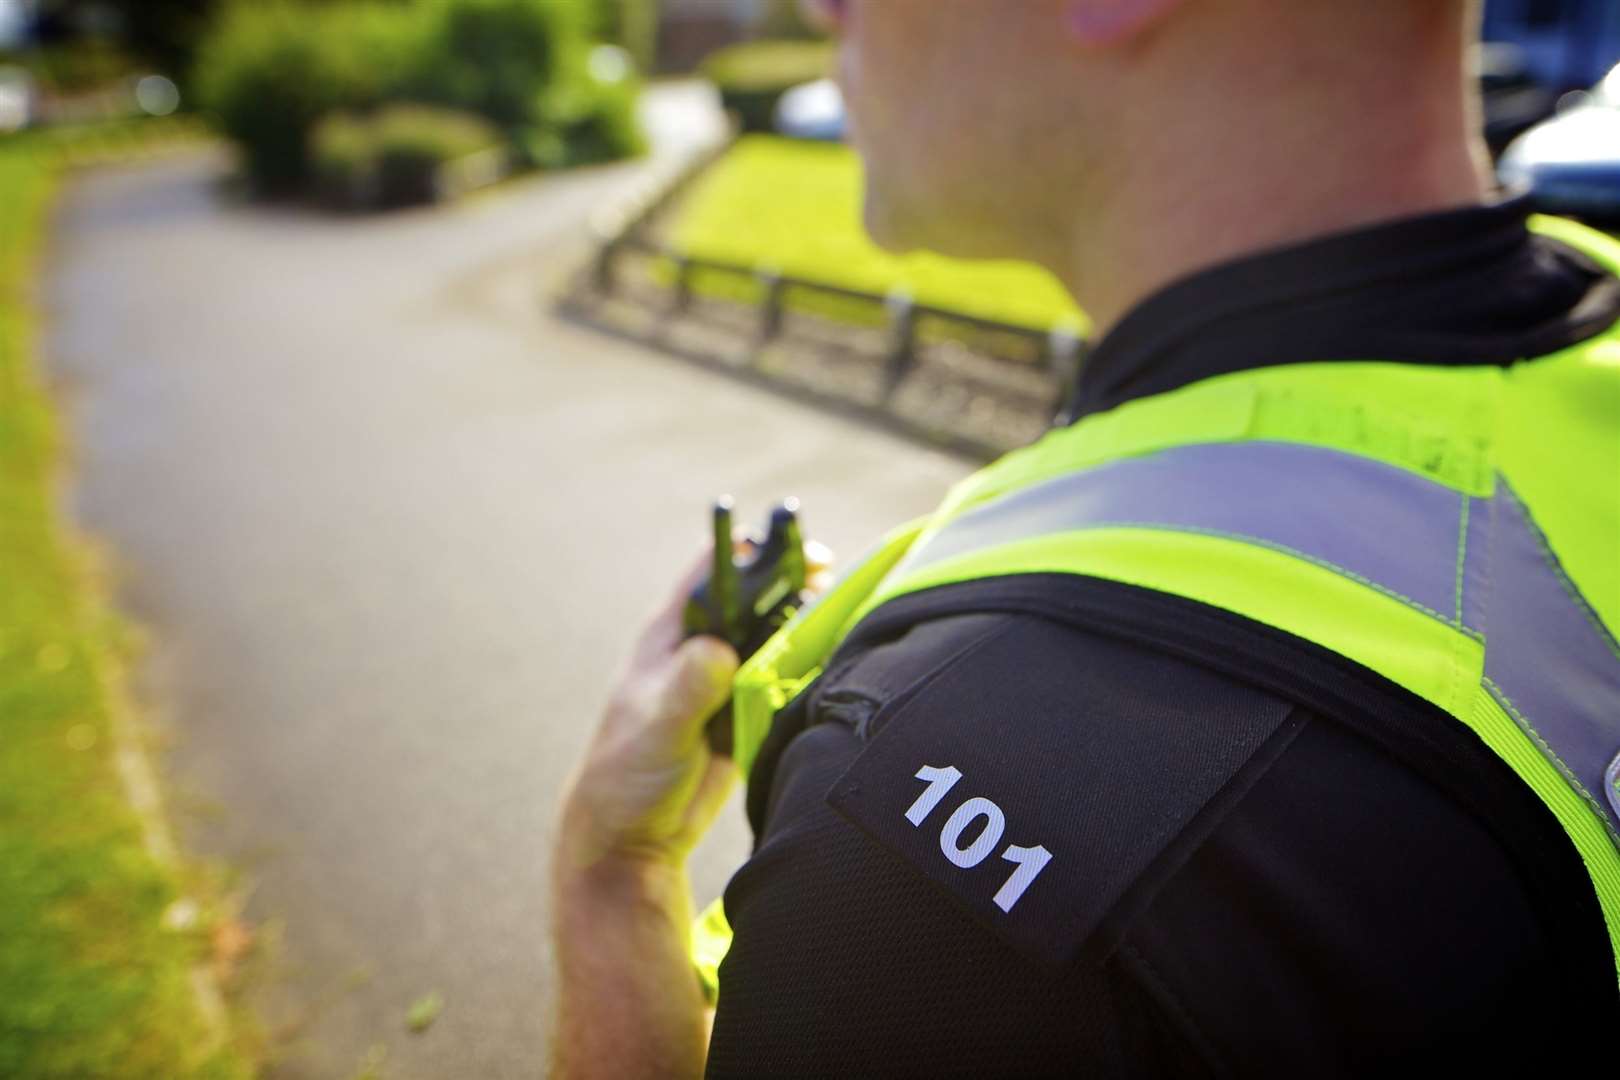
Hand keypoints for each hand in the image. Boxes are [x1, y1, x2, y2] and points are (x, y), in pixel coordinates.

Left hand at [550, 537, 833, 1076]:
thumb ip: (689, 687)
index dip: (752, 551)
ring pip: (774, 641)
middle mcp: (700, 652)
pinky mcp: (743, 718)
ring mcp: (724, 685)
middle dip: (793, 589)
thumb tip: (721, 651)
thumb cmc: (625, 775)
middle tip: (832, 587)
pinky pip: (782, 685)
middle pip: (755, 601)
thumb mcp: (656, 725)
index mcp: (671, 637)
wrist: (631, 840)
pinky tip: (834, 676)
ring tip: (843, 629)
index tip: (794, 549)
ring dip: (806, 633)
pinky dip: (807, 677)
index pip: (713, 572)